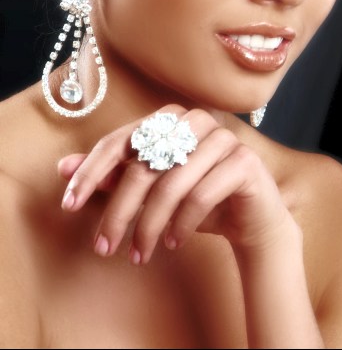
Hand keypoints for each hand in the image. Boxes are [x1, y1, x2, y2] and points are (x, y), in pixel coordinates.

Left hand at [58, 106, 294, 264]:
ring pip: (171, 182)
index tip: (69, 204)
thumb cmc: (197, 199)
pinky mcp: (244, 161)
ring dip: (150, 225)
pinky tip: (172, 243)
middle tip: (104, 247)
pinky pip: (202, 194)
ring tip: (140, 254)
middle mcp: (196, 120)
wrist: (250, 217)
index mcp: (170, 117)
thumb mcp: (151, 190)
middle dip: (119, 210)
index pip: (121, 140)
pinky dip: (182, 224)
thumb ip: (112, 175)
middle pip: (144, 164)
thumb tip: (63, 166)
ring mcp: (223, 137)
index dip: (91, 171)